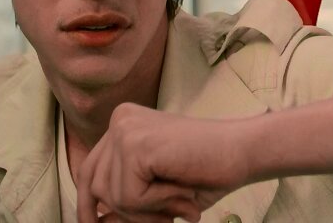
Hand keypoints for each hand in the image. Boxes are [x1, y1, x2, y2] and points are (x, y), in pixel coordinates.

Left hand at [76, 103, 253, 222]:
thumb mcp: (155, 190)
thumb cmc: (206, 172)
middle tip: (164, 221)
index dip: (89, 204)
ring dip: (146, 213)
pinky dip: (157, 206)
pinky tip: (182, 193)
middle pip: (94, 185)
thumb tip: (96, 221)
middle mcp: (120, 120)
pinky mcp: (137, 144)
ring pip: (111, 195)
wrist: (244, 152)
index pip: (88, 170)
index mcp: (122, 124)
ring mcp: (126, 129)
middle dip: (125, 214)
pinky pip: (129, 197)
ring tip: (179, 205)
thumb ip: (125, 201)